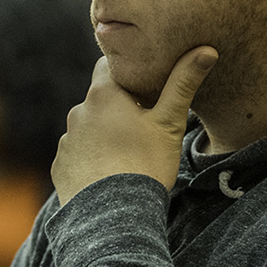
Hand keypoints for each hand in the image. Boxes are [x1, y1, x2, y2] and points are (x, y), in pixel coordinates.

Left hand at [52, 46, 217, 205]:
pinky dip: (93, 157)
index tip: (146, 83)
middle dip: (120, 105)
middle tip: (146, 122)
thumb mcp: (170, 121)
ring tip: (129, 152)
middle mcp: (79, 112)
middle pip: (101, 98)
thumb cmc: (145, 163)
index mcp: (104, 94)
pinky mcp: (60, 167)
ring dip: (105, 132)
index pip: (109, 64)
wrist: (113, 216)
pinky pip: (78, 153)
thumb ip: (184, 83)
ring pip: (90, 126)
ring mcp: (67, 140)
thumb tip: (205, 49)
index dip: (128, 71)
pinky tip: (111, 172)